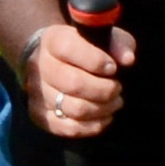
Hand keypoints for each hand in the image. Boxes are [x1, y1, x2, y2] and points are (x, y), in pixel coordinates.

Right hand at [19, 14, 126, 138]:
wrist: (51, 61)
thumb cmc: (85, 48)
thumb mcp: (103, 37)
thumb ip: (118, 44)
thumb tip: (127, 59)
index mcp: (52, 40)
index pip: (68, 48)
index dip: (95, 60)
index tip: (112, 67)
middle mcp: (39, 66)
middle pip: (73, 83)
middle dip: (104, 90)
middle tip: (117, 88)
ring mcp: (37, 93)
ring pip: (74, 109)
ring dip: (102, 109)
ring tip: (114, 103)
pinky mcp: (40, 115)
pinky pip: (69, 128)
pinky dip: (93, 126)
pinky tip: (103, 117)